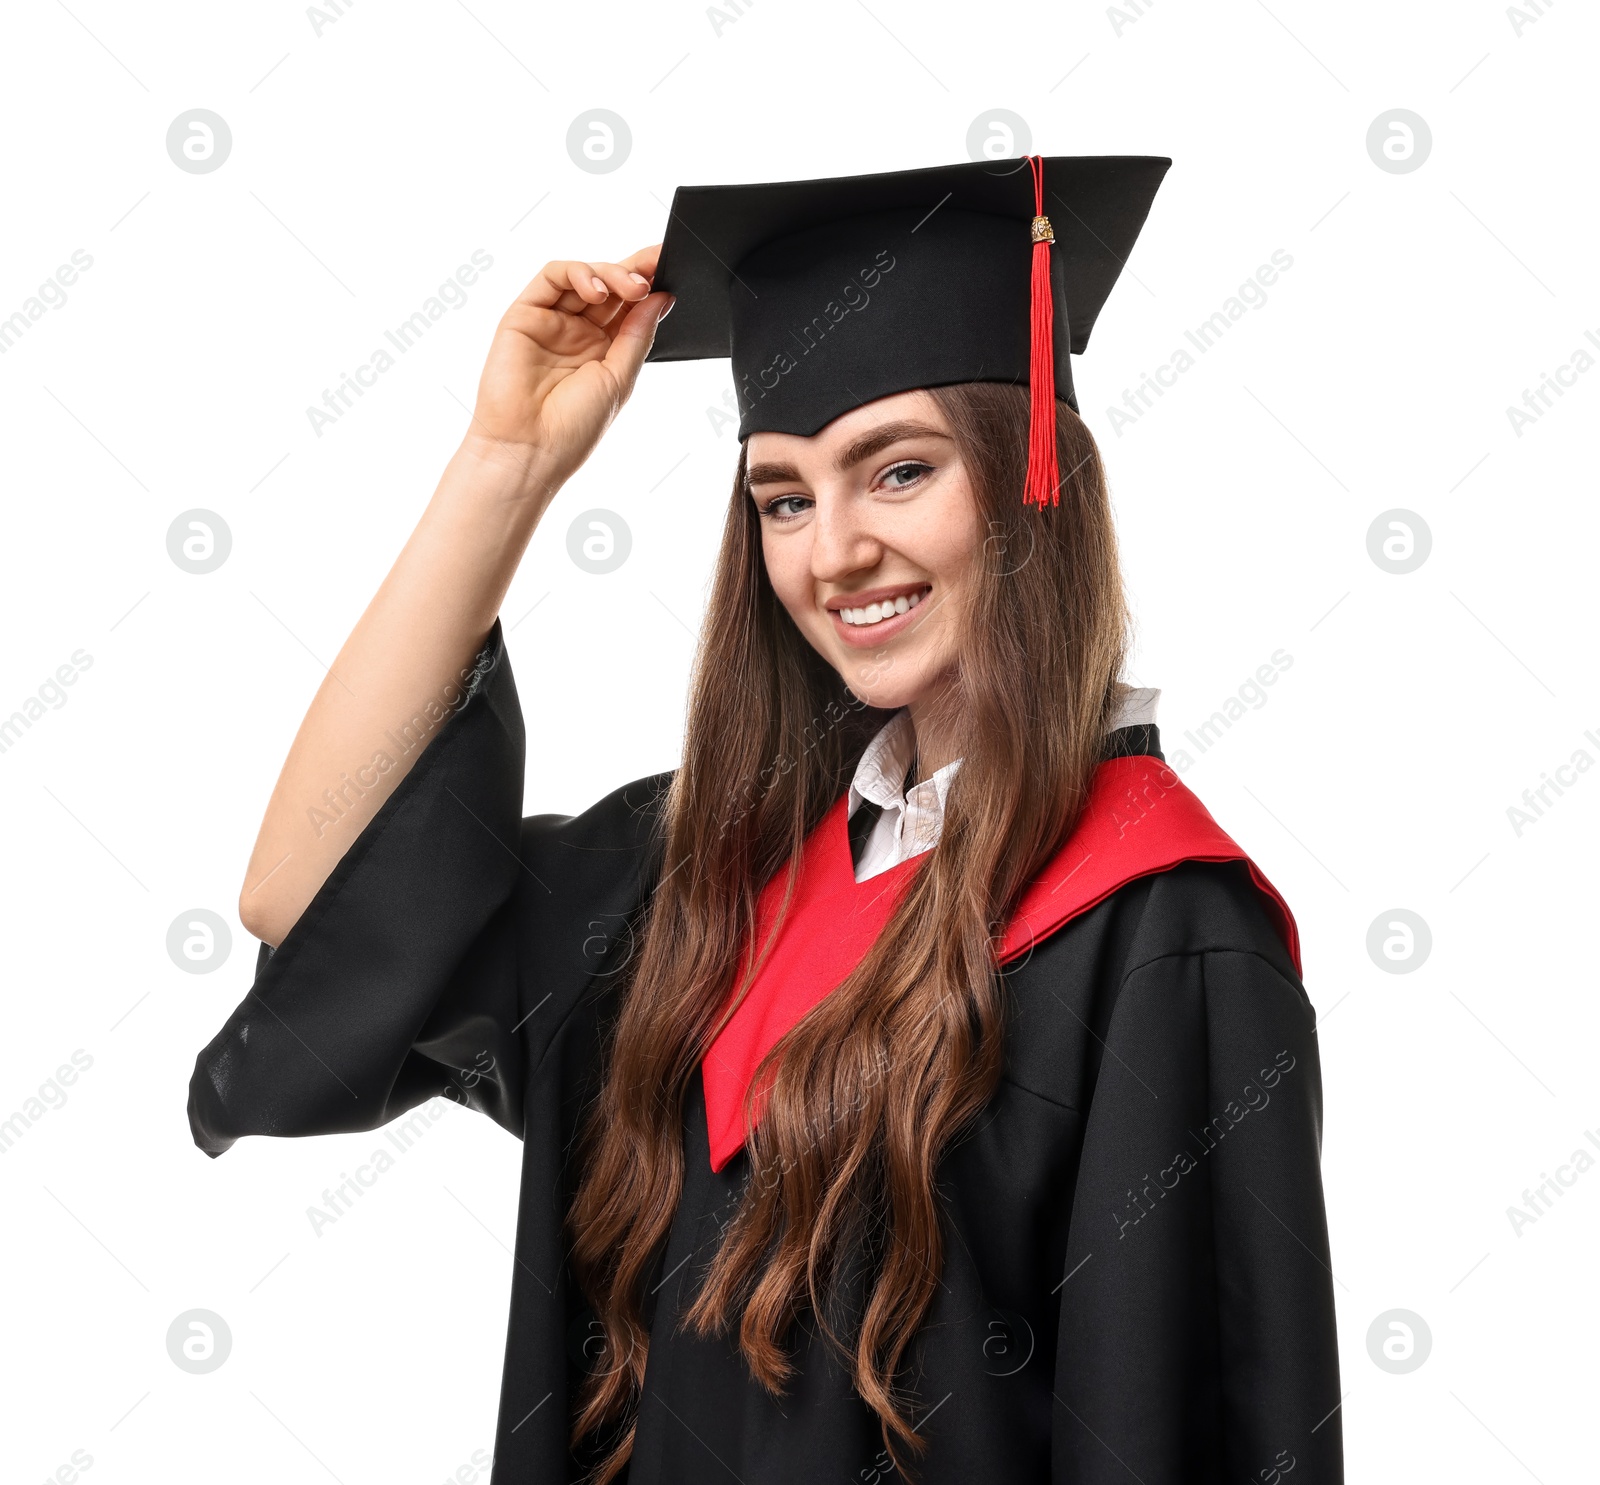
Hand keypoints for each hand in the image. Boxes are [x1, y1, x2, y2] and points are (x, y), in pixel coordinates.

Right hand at [465, 244, 671, 491]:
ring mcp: (551, 322)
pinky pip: (551, 278)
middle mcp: (578, 333)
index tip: (671, 267)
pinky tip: (596, 290)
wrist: (529, 450)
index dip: (649, 285)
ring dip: (610, 273)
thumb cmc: (572, 428)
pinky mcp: (524, 314)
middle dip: (635, 272)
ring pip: (583, 276)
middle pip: (609, 285)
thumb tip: (661, 299)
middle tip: (654, 273)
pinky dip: (577, 273)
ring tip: (631, 287)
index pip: (629, 307)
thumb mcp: (619, 379)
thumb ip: (638, 335)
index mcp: (604, 350)